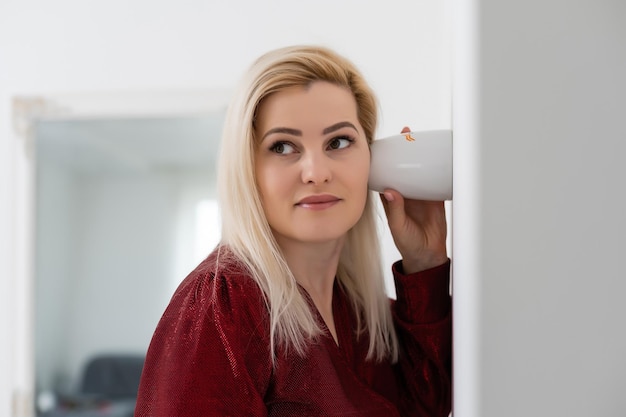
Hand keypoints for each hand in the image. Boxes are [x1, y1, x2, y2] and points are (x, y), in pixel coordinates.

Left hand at [379, 127, 447, 273]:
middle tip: (407, 133)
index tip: (385, 143)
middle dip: (405, 151)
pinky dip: (440, 170)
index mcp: (392, 198)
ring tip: (424, 140)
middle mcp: (406, 193)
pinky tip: (443, 157)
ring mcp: (421, 194)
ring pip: (421, 171)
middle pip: (405, 167)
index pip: (387, 174)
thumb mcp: (398, 227)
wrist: (428, 254)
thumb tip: (390, 191)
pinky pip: (438, 180)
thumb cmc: (408, 243)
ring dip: (422, 157)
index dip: (385, 159)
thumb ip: (395, 210)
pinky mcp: (436, 197)